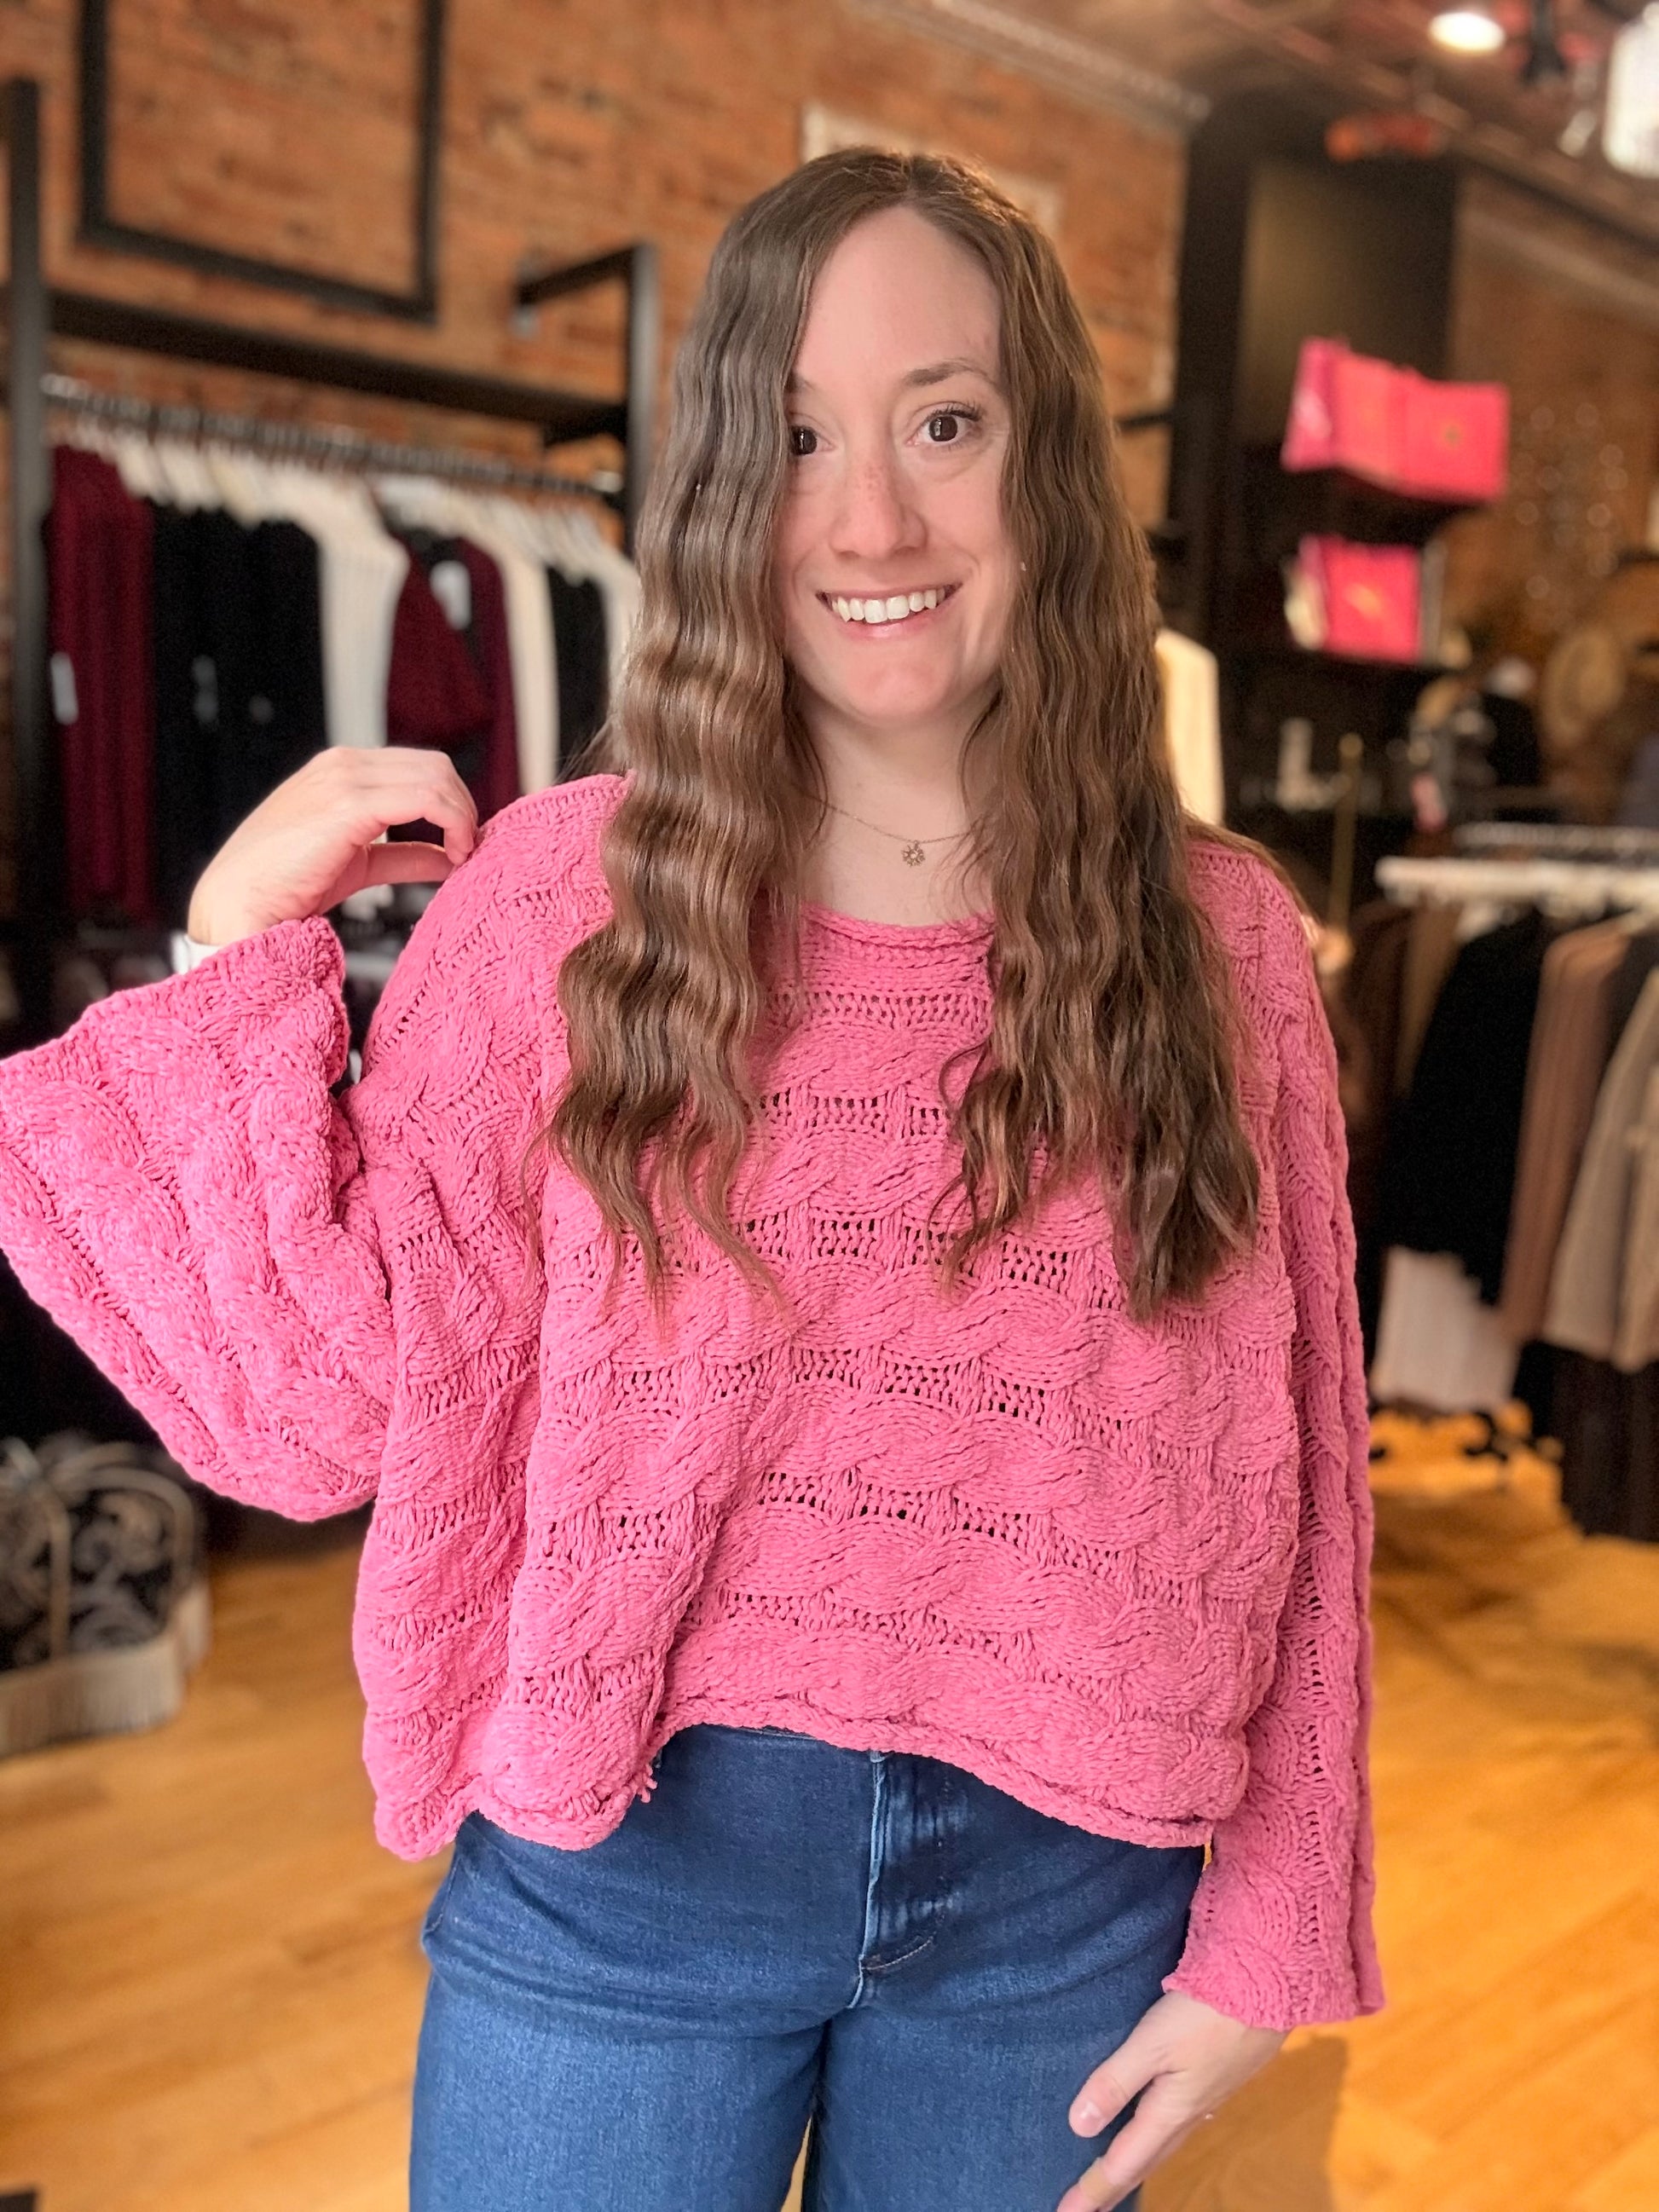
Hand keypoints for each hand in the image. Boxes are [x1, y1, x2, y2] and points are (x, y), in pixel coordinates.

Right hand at [186, 747, 477, 945]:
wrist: (237, 905)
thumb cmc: (285, 888)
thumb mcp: (356, 863)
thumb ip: (400, 854)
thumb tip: (445, 858)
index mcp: (338, 771)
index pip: (418, 766)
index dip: (451, 803)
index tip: (464, 842)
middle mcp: (342, 765)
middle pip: (434, 766)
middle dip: (462, 806)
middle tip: (469, 848)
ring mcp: (344, 779)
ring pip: (436, 776)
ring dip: (462, 816)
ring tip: (463, 854)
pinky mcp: (349, 804)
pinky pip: (427, 798)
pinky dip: (454, 823)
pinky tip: (455, 855)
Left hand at [1056, 1991, 1287, 2210]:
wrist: (1269, 1989)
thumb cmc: (1205, 2015)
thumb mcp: (1153, 2043)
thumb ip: (1116, 2080)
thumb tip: (1078, 2126)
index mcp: (1169, 2112)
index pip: (1124, 2162)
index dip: (1094, 2190)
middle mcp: (1188, 2114)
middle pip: (1144, 2161)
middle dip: (1113, 2186)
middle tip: (1086, 2205)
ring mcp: (1206, 2097)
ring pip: (1163, 2143)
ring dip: (1136, 2163)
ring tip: (1114, 2175)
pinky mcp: (1216, 2077)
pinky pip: (1177, 2123)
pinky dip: (1155, 2137)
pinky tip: (1154, 2126)